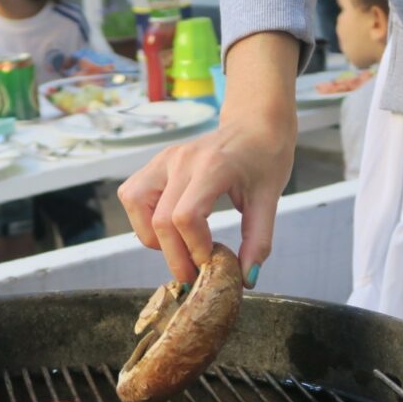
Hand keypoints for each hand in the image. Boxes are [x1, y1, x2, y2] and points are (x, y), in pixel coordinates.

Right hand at [117, 32, 298, 284]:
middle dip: (175, 255)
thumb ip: (258, 240)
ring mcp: (164, 159)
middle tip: (193, 273)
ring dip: (150, 235)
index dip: (194, 247)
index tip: (211, 261)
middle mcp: (181, 160)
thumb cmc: (266, 157)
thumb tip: (246, 279)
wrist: (256, 122)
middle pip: (159, 220)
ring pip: (134, 203)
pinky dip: (142, 217)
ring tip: (176, 246)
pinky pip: (132, 193)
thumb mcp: (270, 198)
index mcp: (212, 166)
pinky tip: (166, 227)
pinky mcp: (156, 162)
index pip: (185, 217)